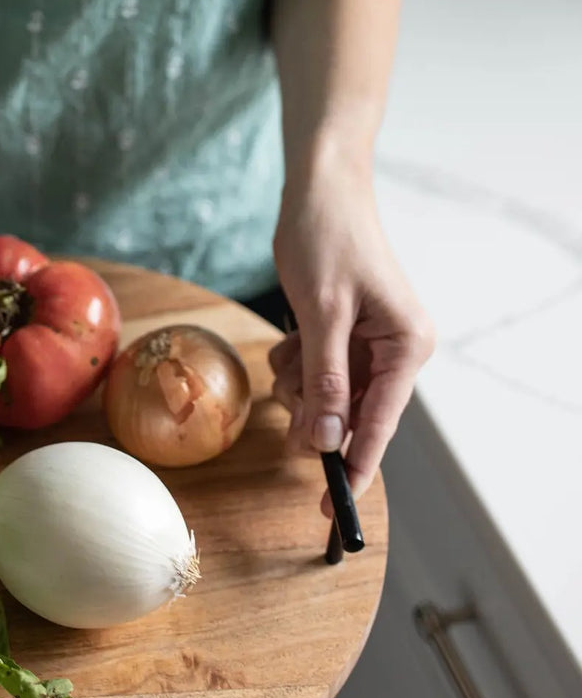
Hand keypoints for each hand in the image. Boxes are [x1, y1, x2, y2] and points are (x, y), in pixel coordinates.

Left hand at [270, 165, 434, 515]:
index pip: (381, 423)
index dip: (355, 466)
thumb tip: (328, 439)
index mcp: (407, 346)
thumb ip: (326, 380)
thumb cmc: (327, 239)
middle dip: (315, 415)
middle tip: (291, 402)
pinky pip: (313, 375)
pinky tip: (291, 338)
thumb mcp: (323, 313)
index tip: (334, 507)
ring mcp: (366, 345)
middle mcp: (394, 351)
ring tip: (292, 350)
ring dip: (299, 387)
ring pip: (326, 399)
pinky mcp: (341, 337)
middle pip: (350, 416)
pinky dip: (294, 366)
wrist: (318, 189)